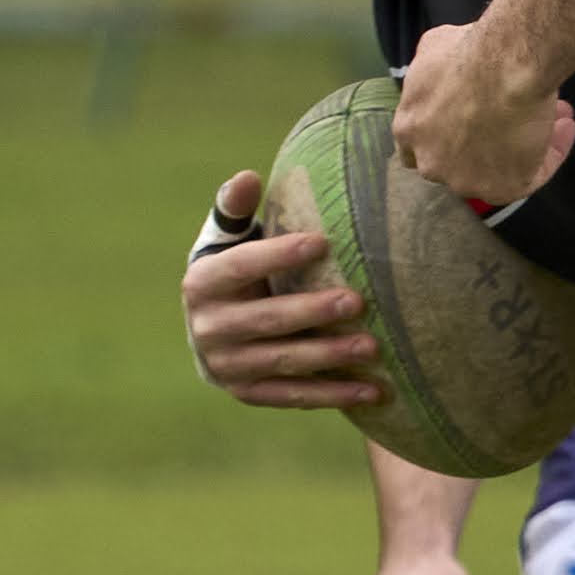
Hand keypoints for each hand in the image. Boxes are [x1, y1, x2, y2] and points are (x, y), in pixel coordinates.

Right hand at [181, 166, 380, 408]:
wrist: (210, 333)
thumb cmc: (232, 274)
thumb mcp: (226, 240)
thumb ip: (235, 209)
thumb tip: (247, 177)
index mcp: (202, 283)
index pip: (241, 266)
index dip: (278, 255)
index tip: (322, 242)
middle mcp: (208, 328)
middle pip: (266, 319)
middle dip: (313, 312)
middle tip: (357, 301)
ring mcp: (227, 366)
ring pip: (283, 361)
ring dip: (329, 356)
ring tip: (373, 347)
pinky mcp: (248, 394)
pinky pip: (292, 396)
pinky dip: (332, 395)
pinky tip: (372, 391)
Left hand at [389, 23, 574, 208]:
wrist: (504, 68)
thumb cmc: (468, 52)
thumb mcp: (435, 46)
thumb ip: (434, 69)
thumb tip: (447, 70)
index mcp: (409, 129)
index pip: (417, 146)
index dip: (445, 133)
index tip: (470, 116)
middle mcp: (432, 163)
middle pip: (458, 162)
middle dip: (486, 140)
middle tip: (514, 116)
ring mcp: (467, 181)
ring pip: (498, 169)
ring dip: (522, 145)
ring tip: (554, 116)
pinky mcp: (505, 189)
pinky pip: (532, 176)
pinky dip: (551, 153)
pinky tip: (566, 128)